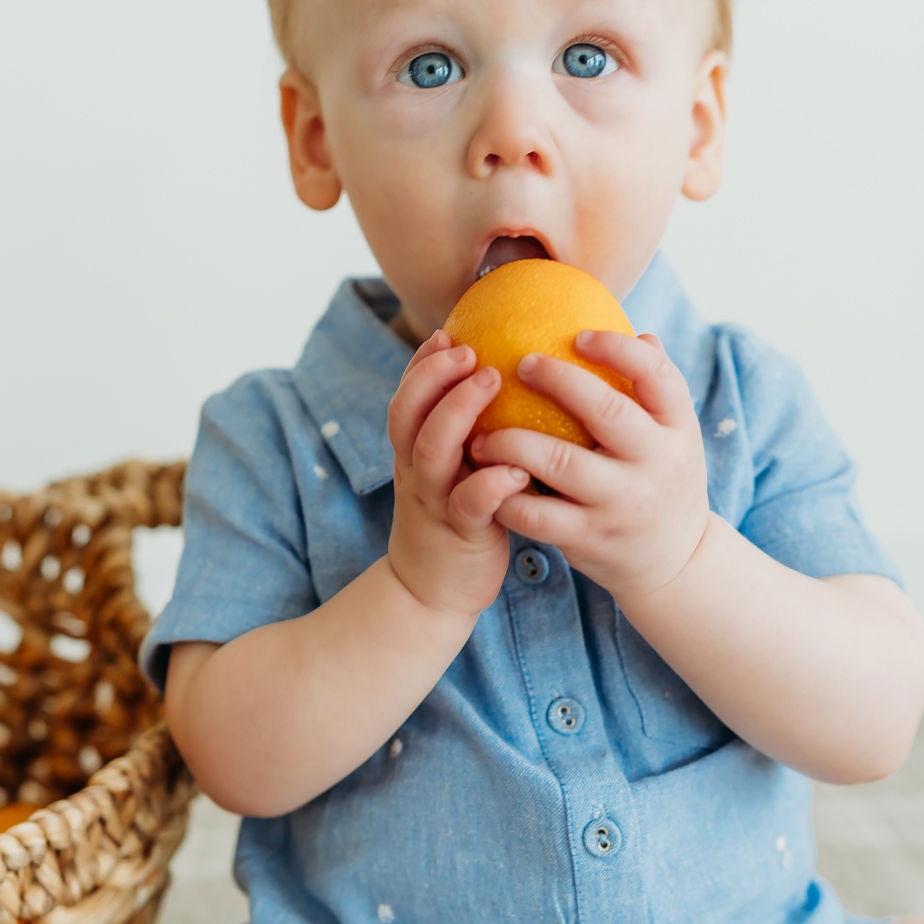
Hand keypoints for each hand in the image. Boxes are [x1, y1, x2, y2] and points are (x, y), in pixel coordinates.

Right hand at [387, 328, 533, 620]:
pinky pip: (469, 503)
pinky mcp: (459, 532)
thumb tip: (503, 382)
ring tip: (491, 381)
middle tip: (468, 347)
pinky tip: (516, 466)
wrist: (431, 593)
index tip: (446, 331)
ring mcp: (434, 500)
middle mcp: (417, 470)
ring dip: (457, 411)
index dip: (421, 364)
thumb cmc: (456, 520)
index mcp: (415, 452)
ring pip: (432, 450)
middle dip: (434, 376)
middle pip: (409, 414)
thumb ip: (466, 433)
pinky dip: (490, 482)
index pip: (407, 397)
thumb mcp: (452, 471)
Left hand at [467, 330, 710, 602]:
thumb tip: (639, 334)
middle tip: (518, 364)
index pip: (658, 375)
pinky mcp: (591, 537)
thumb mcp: (674, 439)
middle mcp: (656, 463)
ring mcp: (622, 503)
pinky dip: (504, 494)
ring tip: (481, 434)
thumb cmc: (661, 482)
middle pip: (606, 410)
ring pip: (559, 462)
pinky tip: (481, 478)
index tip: (579, 334)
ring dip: (512, 441)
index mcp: (678, 429)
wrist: (675, 563)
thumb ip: (654, 393)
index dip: (618, 349)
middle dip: (557, 381)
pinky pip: (537, 513)